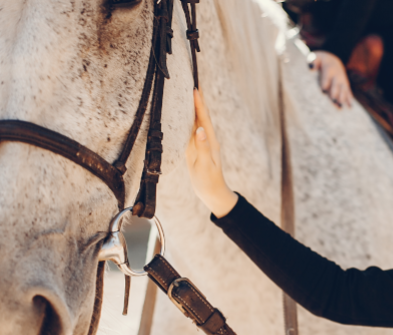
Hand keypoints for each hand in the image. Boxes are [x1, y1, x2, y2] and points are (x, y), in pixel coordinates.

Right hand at [186, 88, 237, 217]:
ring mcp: (200, 143)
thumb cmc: (209, 181)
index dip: (199, 104)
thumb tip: (200, 130)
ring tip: (185, 93)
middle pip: (200, 116)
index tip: (195, 88)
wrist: (212, 193)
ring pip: (195, 122)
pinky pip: (189, 130)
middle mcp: (206, 139)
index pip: (204, 119)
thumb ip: (202, 148)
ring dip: (190, 108)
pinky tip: (181, 114)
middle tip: (190, 83)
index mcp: (210, 141)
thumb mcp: (205, 165)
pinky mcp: (194, 148)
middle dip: (196, 100)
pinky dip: (186, 120)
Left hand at [309, 51, 352, 108]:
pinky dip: (349, 98)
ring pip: (343, 89)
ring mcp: (342, 80)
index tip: (323, 89)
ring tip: (341, 105)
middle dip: (335, 91)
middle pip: (336, 84)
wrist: (332, 60)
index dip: (326, 81)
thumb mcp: (316, 57)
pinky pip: (348, 91)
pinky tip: (350, 106)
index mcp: (329, 68)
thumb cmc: (320, 60)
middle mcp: (337, 74)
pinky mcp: (345, 84)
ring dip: (343, 97)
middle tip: (333, 100)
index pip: (327, 75)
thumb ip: (313, 61)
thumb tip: (312, 67)